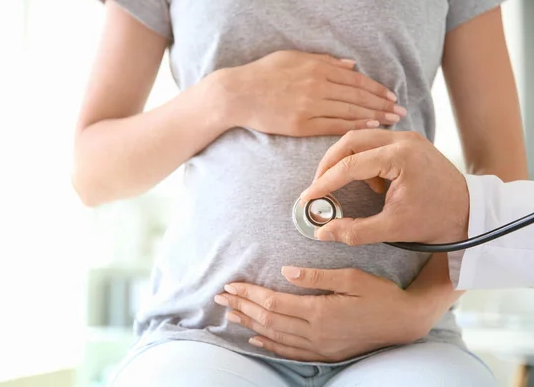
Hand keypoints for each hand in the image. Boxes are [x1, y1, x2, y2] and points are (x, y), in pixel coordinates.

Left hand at [214, 266, 432, 361]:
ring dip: (250, 324)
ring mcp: (320, 347)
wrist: (406, 323)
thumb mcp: (352, 278)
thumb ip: (317, 276)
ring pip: (275, 336)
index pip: (273, 302)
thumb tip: (286, 271)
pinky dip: (270, 345)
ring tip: (230, 314)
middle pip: (268, 320)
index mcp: (319, 311)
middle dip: (242, 307)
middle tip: (220, 297)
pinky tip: (257, 339)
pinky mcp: (326, 354)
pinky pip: (291, 352)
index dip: (249, 294)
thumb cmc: (381, 295)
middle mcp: (315, 333)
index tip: (231, 284)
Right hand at [217, 51, 405, 135]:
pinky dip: (354, 126)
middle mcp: (317, 86)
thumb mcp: (292, 57)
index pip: (355, 80)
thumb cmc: (263, 73)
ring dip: (374, 116)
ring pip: (350, 111)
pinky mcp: (302, 124)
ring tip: (391, 121)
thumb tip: (350, 65)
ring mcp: (310, 106)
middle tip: (400, 111)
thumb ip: (323, 60)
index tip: (391, 95)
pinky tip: (369, 127)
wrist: (238, 94)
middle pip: (358, 96)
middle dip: (382, 104)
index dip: (376, 88)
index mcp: (317, 68)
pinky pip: (334, 125)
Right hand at [300, 129, 469, 244]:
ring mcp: (407, 138)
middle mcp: (403, 139)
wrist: (472, 213)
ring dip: (343, 159)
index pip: (349, 165)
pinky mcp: (408, 142)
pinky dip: (360, 159)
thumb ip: (354, 231)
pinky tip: (364, 182)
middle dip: (328, 164)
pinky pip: (373, 142)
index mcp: (400, 157)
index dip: (324, 182)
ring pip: (360, 138)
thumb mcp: (393, 229)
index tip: (308, 198)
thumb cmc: (437, 220)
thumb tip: (321, 232)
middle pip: (350, 140)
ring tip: (336, 185)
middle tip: (316, 187)